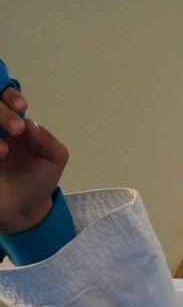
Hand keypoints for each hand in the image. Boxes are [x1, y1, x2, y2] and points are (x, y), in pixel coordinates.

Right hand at [0, 86, 68, 234]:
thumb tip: (30, 123)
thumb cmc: (39, 179)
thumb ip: (48, 141)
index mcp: (12, 123)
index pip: (6, 98)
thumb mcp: (54, 159)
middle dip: (1, 112)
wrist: (23, 209)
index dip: (10, 97)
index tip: (21, 106)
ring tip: (3, 151)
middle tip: (16, 128)